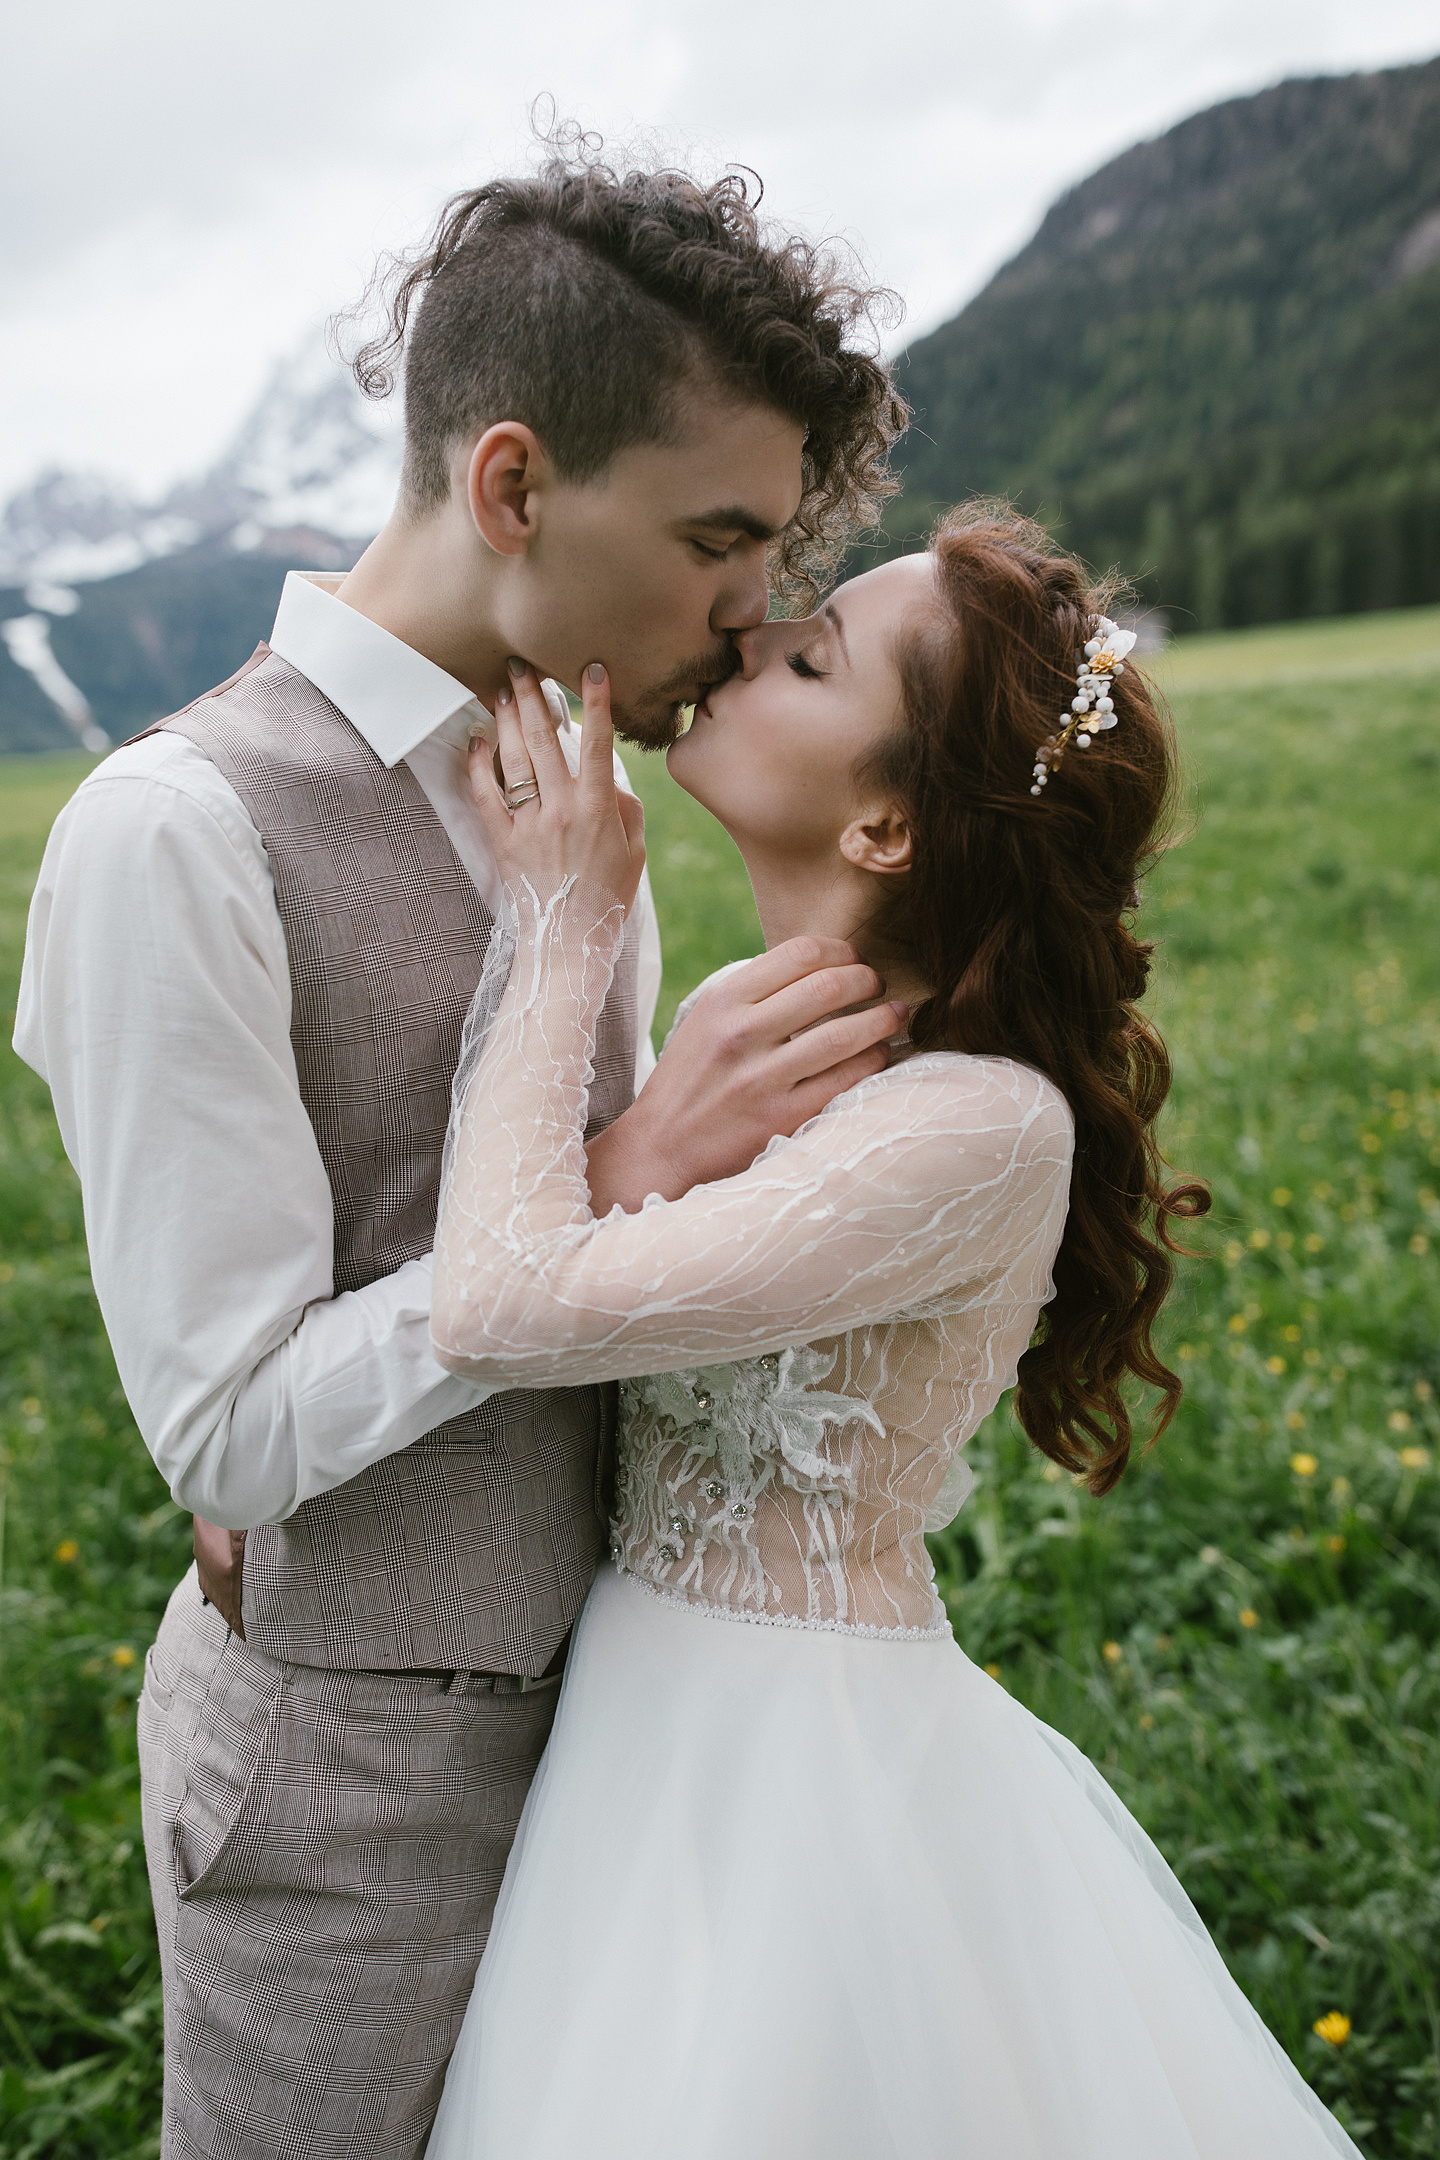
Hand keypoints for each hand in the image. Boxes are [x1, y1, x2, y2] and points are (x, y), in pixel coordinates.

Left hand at [468, 657, 645, 913]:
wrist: (568, 942)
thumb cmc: (608, 898)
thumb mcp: (634, 853)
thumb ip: (626, 808)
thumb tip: (607, 777)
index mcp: (598, 810)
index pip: (597, 745)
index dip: (595, 704)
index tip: (591, 669)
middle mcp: (561, 810)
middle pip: (545, 742)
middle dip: (534, 698)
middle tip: (522, 663)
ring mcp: (529, 825)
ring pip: (515, 761)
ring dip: (508, 720)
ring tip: (502, 689)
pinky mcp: (504, 842)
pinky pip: (487, 796)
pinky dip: (479, 766)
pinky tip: (476, 740)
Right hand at [585, 939, 908, 1210]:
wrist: (660, 1147)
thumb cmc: (690, 1079)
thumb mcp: (705, 1021)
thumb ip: (752, 994)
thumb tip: (821, 968)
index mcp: (723, 1001)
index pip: (799, 953)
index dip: (840, 950)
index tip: (853, 959)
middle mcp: (741, 1034)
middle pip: (828, 986)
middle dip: (866, 979)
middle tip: (878, 984)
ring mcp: (761, 1078)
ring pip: (843, 1034)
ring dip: (882, 1019)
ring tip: (895, 1014)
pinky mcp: (781, 1117)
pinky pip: (844, 1080)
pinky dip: (872, 1061)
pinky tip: (878, 1054)